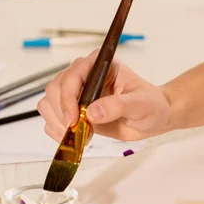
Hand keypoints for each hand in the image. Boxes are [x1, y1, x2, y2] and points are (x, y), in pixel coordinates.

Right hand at [38, 50, 172, 141]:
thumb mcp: (140, 104)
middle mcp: (84, 76)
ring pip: (49, 103)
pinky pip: (53, 119)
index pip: (73, 75)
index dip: (68, 97)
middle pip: (55, 89)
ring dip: (57, 123)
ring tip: (77, 135)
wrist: (153, 118)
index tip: (74, 118)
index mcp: (99, 65)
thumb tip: (91, 113)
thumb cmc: (151, 105)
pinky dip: (58, 131)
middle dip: (61, 113)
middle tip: (76, 131)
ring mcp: (77, 93)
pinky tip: (75, 138)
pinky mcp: (75, 111)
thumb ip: (118, 106)